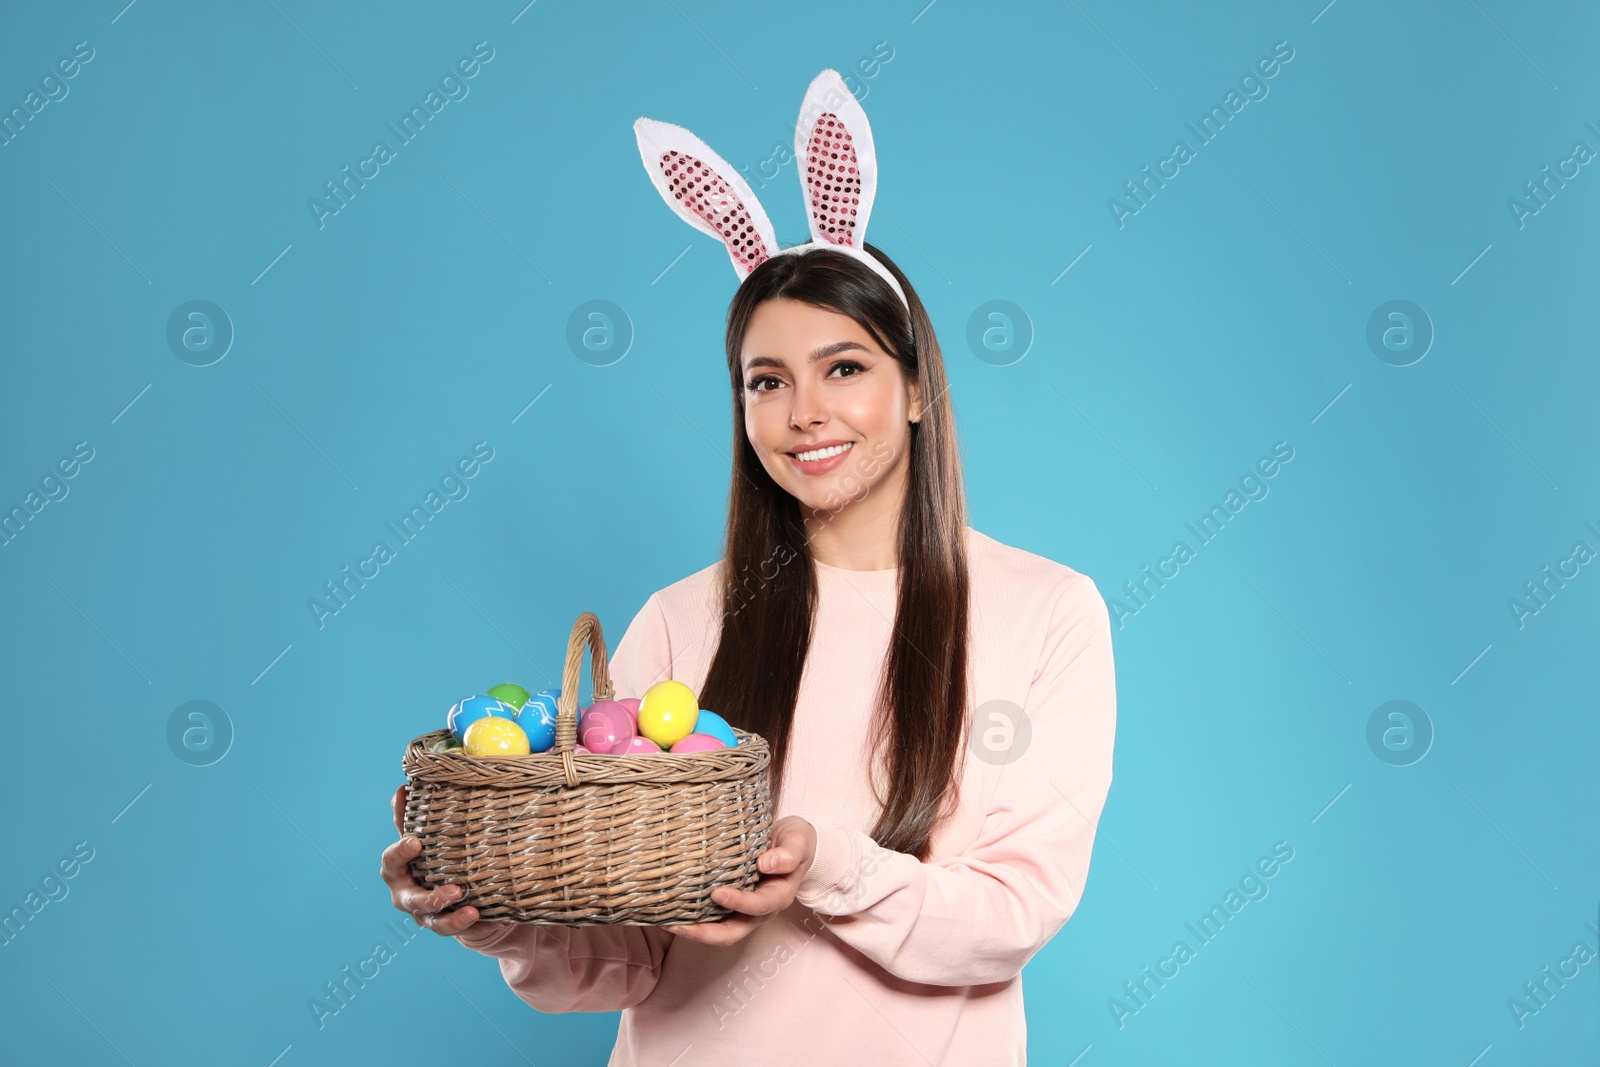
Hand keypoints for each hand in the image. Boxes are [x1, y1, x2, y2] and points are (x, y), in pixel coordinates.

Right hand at [381, 784, 507, 938]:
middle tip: (452, 890)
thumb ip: (412, 816)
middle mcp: (407, 895)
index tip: (416, 841)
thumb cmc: (434, 855)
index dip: (401, 852)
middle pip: (409, 899)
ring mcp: (424, 914)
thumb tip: (403, 788)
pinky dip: (462, 922)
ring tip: (466, 904)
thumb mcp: (425, 835)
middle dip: (428, 896)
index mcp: (398, 870)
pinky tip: (476, 914)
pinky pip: (451, 927)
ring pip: (432, 919)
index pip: (392, 861)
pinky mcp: (444, 925)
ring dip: (448, 913)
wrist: (452, 884)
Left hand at [668, 815, 816, 946]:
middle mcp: (760, 910)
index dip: (738, 903)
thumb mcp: (798, 841)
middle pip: (732, 932)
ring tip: (665, 922)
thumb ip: (788, 853)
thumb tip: (766, 864)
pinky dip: (692, 918)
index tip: (717, 893)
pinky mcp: (731, 904)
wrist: (793, 844)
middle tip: (676, 925)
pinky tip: (670, 909)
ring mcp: (744, 911)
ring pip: (718, 930)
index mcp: (779, 896)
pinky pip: (711, 918)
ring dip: (693, 930)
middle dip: (704, 933)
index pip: (758, 906)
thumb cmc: (795, 842)